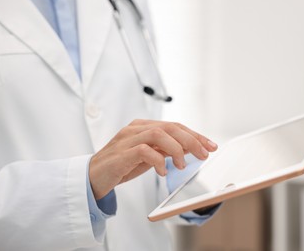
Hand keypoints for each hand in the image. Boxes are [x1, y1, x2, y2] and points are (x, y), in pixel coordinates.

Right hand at [89, 119, 217, 198]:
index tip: (210, 145)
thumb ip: (166, 149)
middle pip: (170, 127)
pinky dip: (157, 160)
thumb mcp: (149, 156)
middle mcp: (136, 129)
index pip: (174, 126)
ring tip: (182, 165)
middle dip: (191, 140)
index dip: (195, 135)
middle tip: (205, 154)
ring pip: (159, 134)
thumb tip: (190, 148)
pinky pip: (144, 151)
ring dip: (176, 149)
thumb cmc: (122, 165)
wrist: (93, 177)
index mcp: (143, 127)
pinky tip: (162, 172)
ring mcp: (127, 139)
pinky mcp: (121, 154)